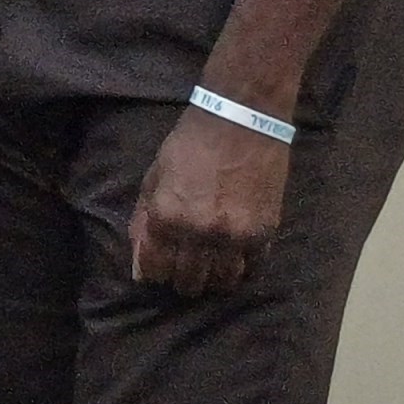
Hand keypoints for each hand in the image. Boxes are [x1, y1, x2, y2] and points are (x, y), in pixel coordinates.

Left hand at [130, 103, 289, 294]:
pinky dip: (241, 268)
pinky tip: (234, 258)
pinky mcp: (264, 232)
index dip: (154, 273)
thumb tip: (139, 267)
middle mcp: (198, 232)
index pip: (155, 269)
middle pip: (188, 281)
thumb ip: (143, 223)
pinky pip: (252, 268)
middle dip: (181, 280)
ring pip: (221, 282)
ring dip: (212, 280)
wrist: (240, 122)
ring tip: (209, 267)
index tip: (158, 269)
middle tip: (184, 269)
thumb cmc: (190, 145)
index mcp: (166, 217)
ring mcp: (234, 235)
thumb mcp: (153, 178)